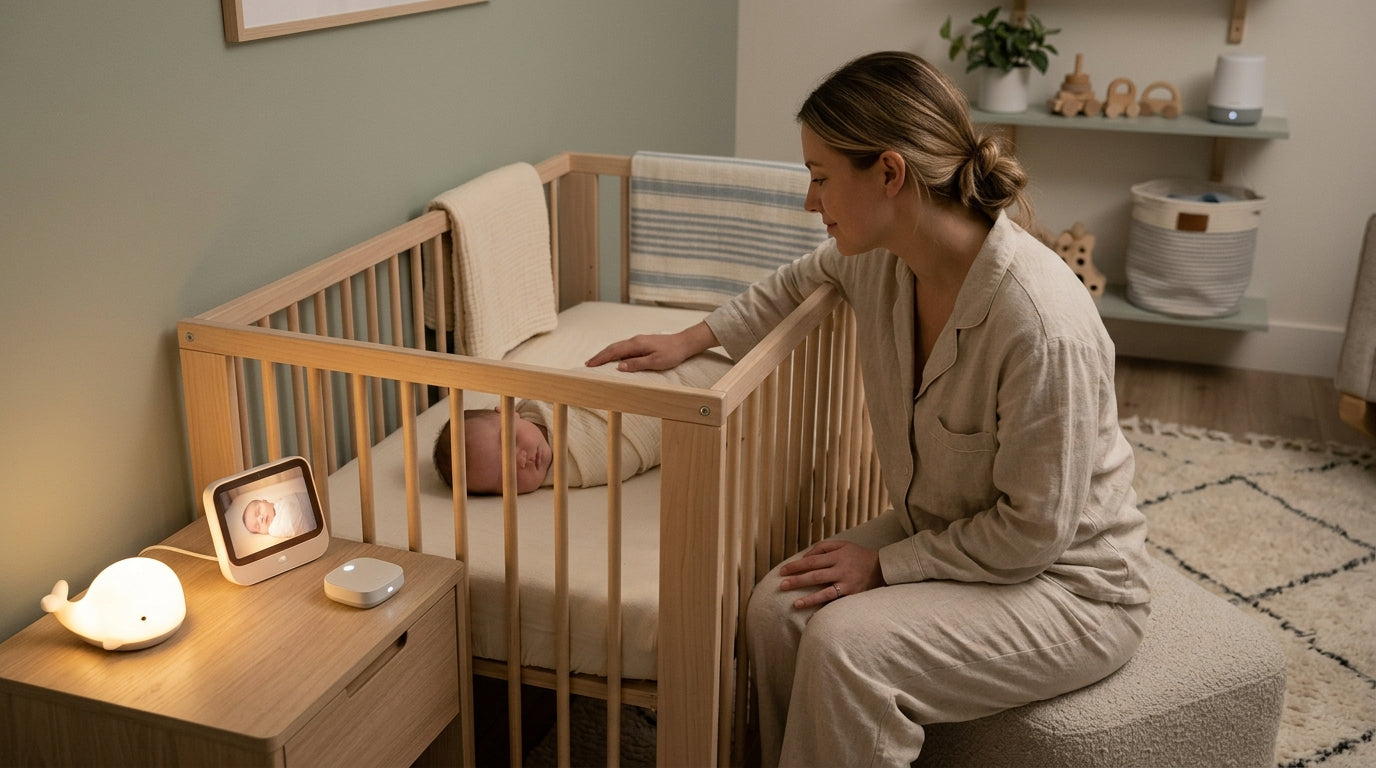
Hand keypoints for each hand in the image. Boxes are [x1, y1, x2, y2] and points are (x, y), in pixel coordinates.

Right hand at [585, 321, 716, 371]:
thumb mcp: (655, 361)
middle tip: (588, 364)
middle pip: (613, 347)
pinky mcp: (643, 343)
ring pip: (618, 347)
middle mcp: (635, 340)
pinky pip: (624, 347)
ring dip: (607, 353)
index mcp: (636, 344)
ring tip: (597, 361)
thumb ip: (637, 364)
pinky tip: (614, 357)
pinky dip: (615, 352)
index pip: (614, 351)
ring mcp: (639, 340)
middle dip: (600, 355)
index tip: (590, 364)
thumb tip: (619, 366)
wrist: (684, 343)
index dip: (601, 358)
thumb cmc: (672, 353)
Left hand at [777, 540, 884, 609]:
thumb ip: (823, 547)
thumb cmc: (857, 555)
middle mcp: (841, 569)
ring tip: (795, 604)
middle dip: (797, 580)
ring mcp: (847, 584)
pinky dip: (824, 610)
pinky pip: (835, 602)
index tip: (783, 571)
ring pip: (825, 591)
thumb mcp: (842, 544)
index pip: (812, 561)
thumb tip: (805, 556)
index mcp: (837, 556)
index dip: (796, 566)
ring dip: (809, 598)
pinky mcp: (852, 595)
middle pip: (815, 575)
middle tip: (782, 586)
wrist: (882, 568)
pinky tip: (812, 616)